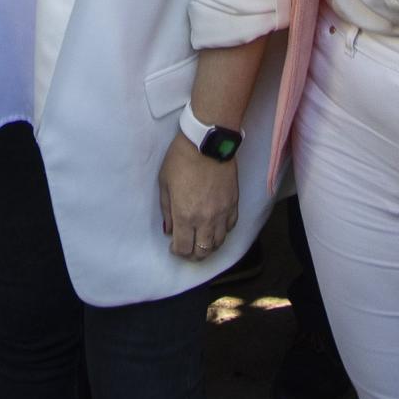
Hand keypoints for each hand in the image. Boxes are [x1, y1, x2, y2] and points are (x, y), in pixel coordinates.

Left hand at [158, 131, 238, 261]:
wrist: (208, 143)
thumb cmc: (181, 160)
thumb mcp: (164, 183)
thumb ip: (166, 210)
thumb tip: (169, 230)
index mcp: (185, 215)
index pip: (184, 248)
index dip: (177, 252)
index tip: (173, 247)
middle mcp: (206, 219)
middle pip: (203, 252)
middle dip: (193, 255)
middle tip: (187, 249)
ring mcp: (223, 213)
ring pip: (219, 243)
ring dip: (208, 246)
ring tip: (200, 241)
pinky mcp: (234, 204)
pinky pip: (230, 227)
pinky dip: (222, 232)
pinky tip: (215, 227)